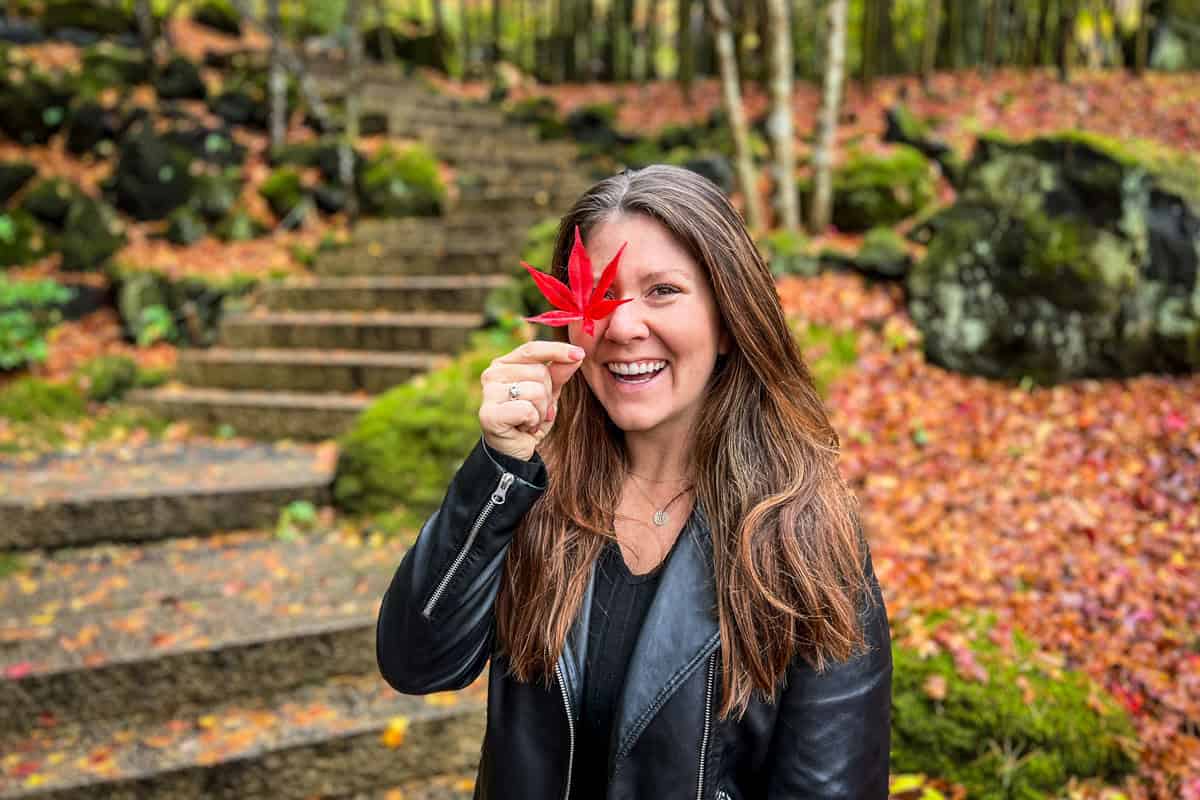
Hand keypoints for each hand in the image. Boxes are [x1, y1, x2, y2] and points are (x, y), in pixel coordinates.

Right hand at [479, 340, 584, 461]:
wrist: (514, 451)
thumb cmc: (528, 419)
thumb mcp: (548, 394)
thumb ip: (559, 374)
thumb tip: (577, 355)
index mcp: (503, 364)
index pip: (532, 349)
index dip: (557, 350)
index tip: (580, 354)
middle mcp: (492, 374)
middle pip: (539, 372)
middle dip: (548, 395)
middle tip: (536, 411)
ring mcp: (488, 393)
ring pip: (536, 391)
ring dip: (541, 411)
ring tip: (529, 420)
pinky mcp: (489, 414)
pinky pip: (527, 410)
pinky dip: (532, 422)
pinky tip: (523, 428)